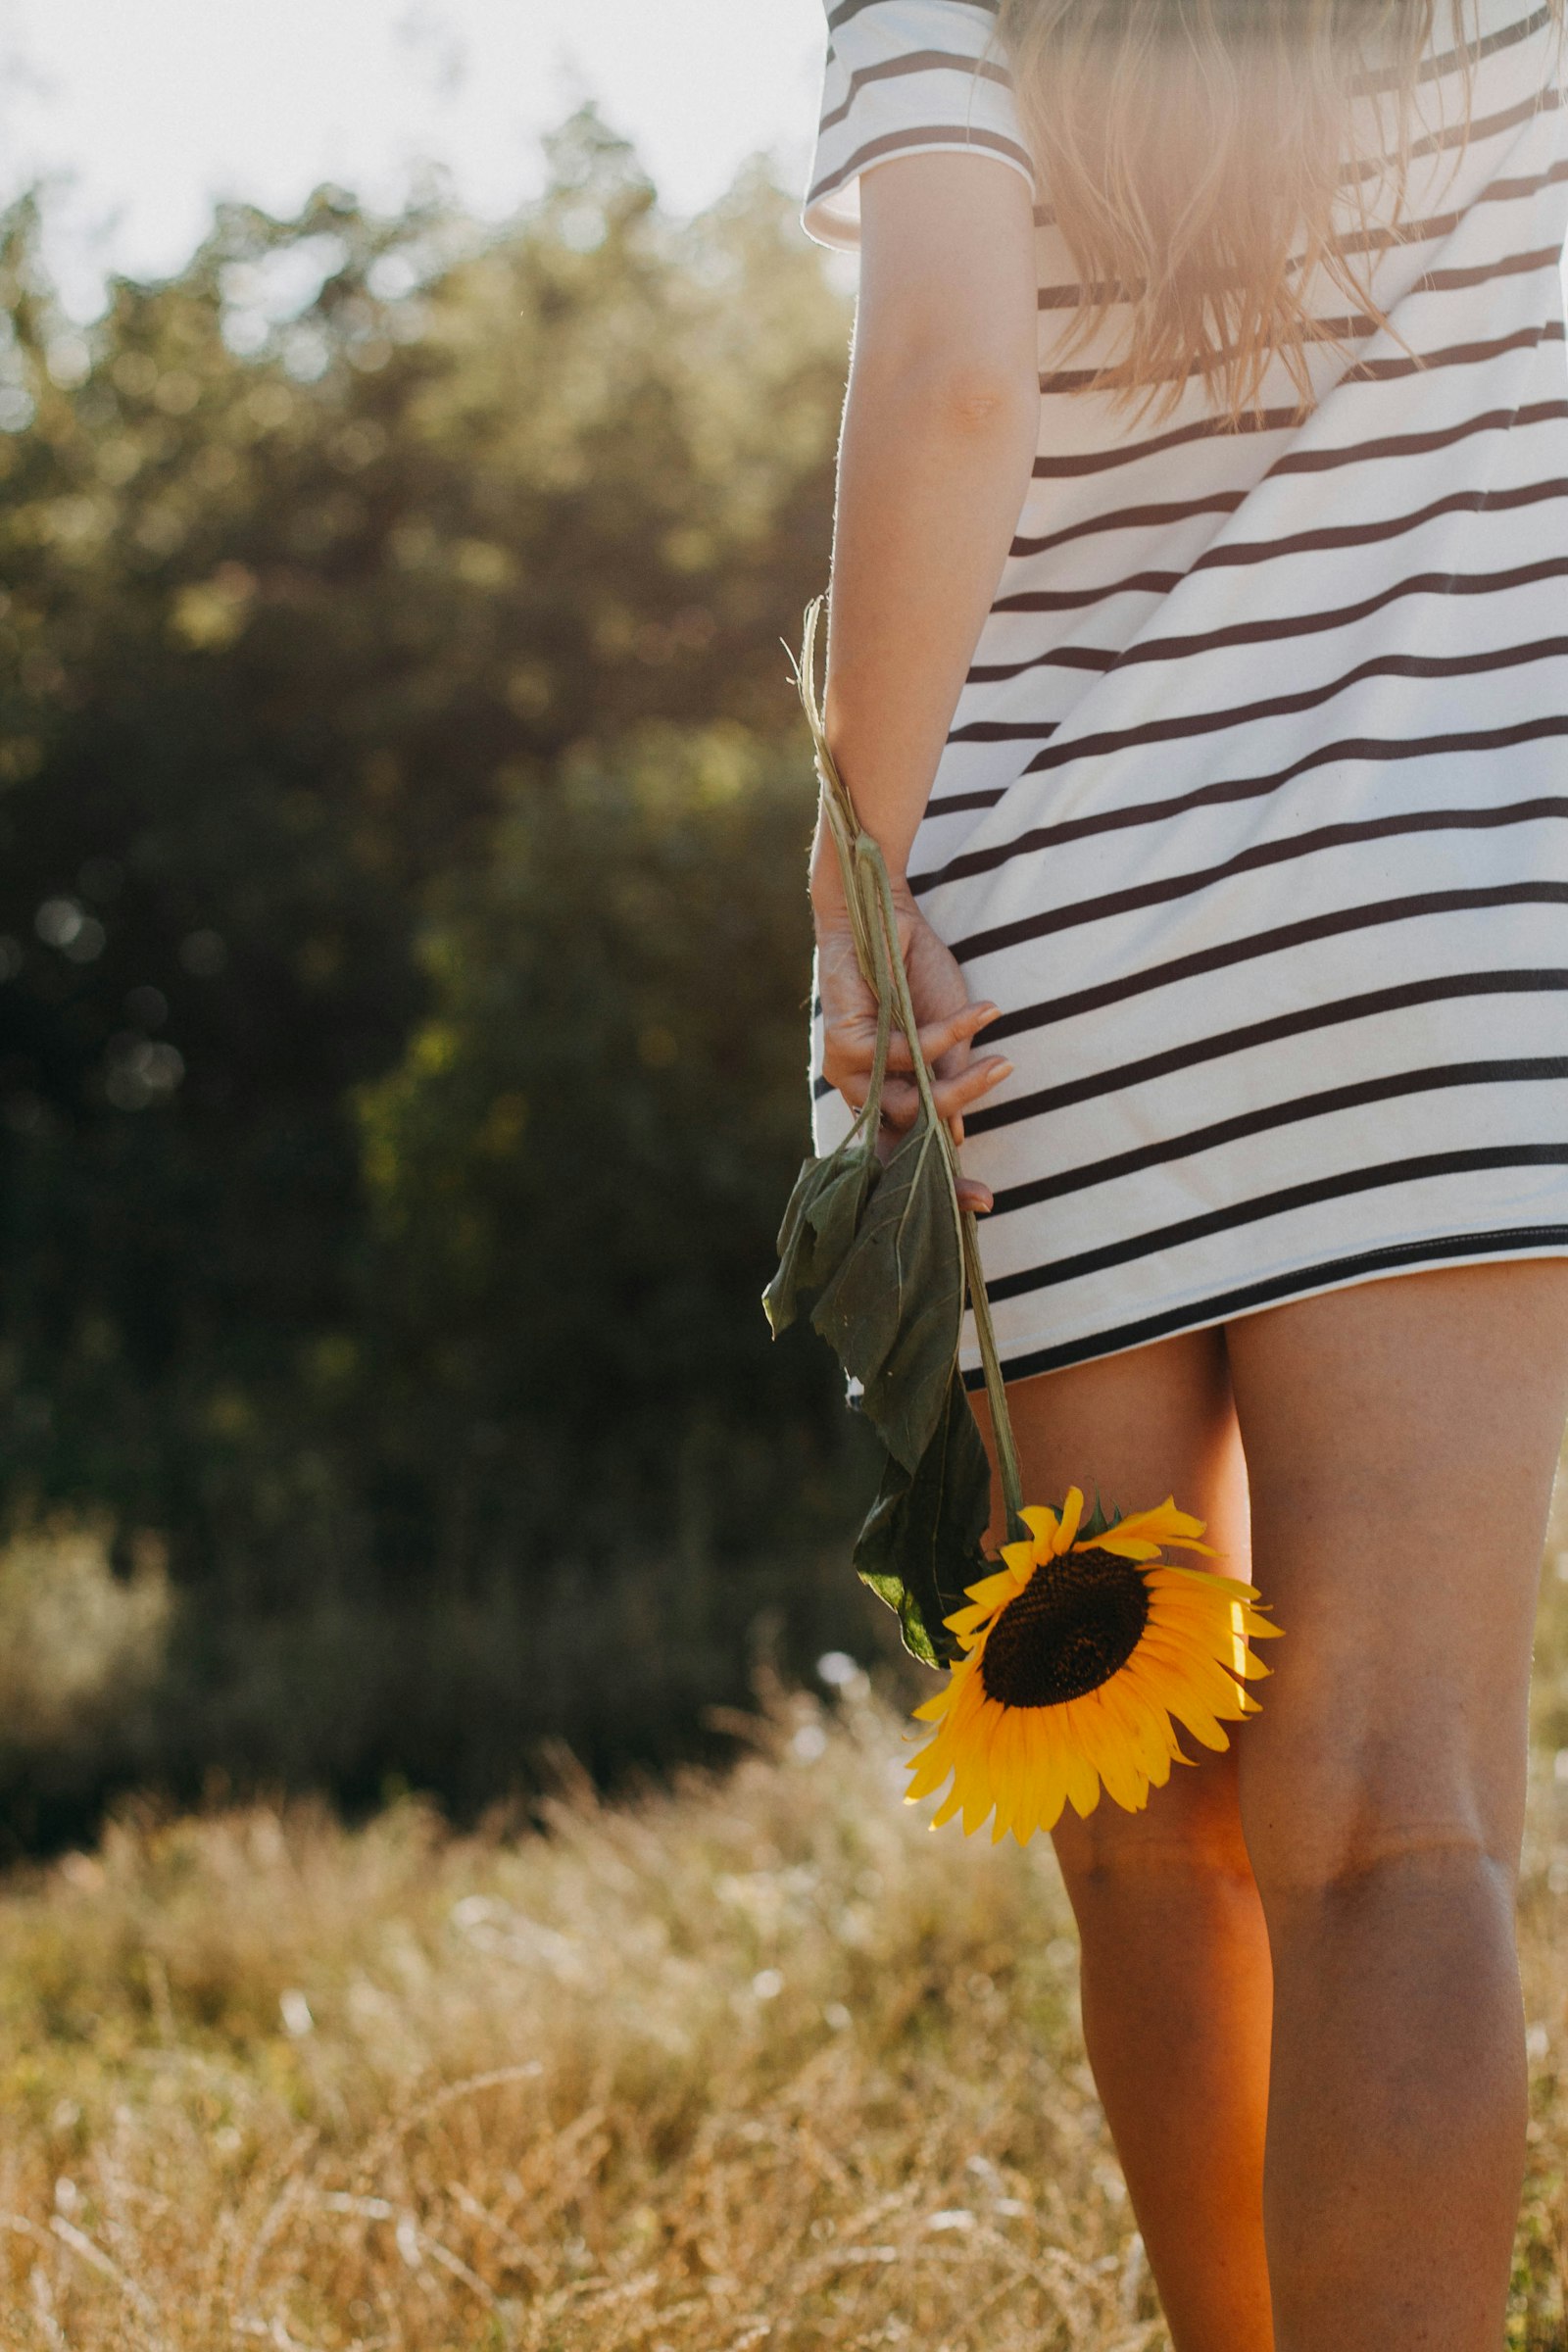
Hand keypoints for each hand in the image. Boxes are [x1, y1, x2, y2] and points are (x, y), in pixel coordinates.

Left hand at [812, 853, 1010, 1215]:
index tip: (981, 1207)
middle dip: (943, 1173)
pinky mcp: (844, 1043)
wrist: (885, 915)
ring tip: (1002, 1064)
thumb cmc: (915, 974)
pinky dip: (947, 1037)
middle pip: (907, 1143)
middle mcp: (862, 1090)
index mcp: (886, 1094)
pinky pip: (906, 1058)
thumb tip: (958, 1140)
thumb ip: (950, 1082)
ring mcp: (849, 1071)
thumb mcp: (949, 1036)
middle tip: (985, 1196)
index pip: (907, 1154)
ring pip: (909, 1107)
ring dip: (960, 1089)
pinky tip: (981, 1015)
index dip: (939, 1185)